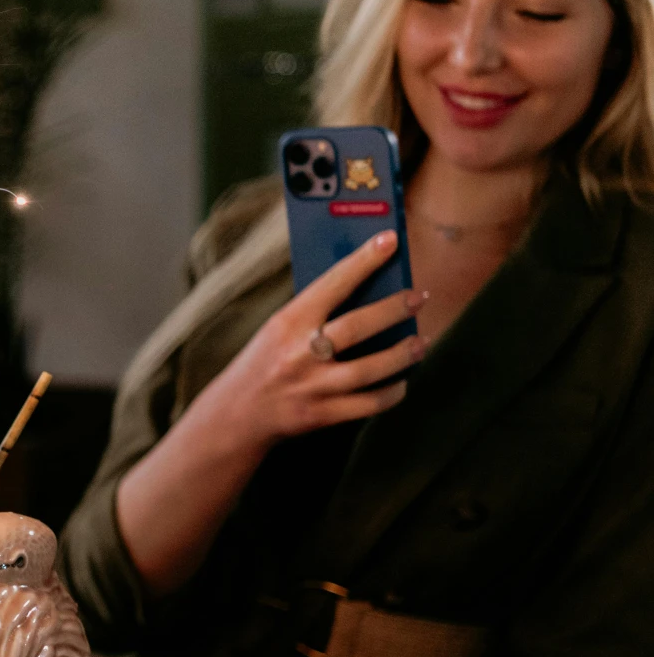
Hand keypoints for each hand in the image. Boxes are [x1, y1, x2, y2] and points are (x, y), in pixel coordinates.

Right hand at [114, 234, 427, 598]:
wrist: (235, 415)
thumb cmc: (264, 362)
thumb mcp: (279, 330)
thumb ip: (316, 314)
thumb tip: (368, 292)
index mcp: (287, 323)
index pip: (332, 283)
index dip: (364, 260)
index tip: (390, 240)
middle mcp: (299, 353)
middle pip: (358, 326)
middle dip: (395, 309)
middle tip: (419, 296)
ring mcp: (311, 387)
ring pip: (370, 369)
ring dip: (403, 354)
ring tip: (421, 341)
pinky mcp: (321, 415)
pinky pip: (368, 404)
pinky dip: (391, 393)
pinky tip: (402, 381)